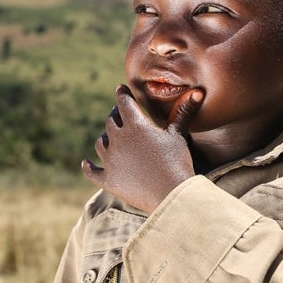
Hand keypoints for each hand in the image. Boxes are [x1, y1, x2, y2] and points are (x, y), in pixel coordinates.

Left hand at [81, 84, 203, 213]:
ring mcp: (111, 161)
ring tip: (108, 136)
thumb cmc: (177, 161)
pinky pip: (92, 172)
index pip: (124, 103)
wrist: (170, 194)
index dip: (122, 94)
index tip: (121, 89)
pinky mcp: (108, 180)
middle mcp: (118, 140)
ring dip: (104, 138)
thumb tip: (198, 91)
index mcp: (135, 125)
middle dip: (115, 115)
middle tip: (118, 112)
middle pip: (111, 122)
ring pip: (100, 143)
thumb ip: (183, 112)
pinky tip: (85, 163)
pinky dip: (88, 167)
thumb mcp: (178, 135)